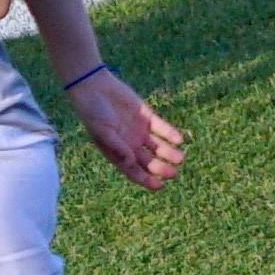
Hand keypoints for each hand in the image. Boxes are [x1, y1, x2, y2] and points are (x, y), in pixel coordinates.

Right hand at [69, 67, 185, 189]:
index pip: (133, 171)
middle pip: (148, 161)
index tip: (159, 186)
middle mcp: (129, 144)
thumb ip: (118, 147)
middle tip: (174, 173)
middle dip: (161, 169)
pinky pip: (161, 128)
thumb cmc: (93, 113)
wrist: (95, 88)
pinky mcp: (146, 117)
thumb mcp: (103, 132)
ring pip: (157, 147)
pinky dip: (170, 134)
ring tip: (180, 158)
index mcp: (116, 152)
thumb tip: (131, 162)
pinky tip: (179, 140)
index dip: (146, 180)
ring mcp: (138, 131)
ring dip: (169, 153)